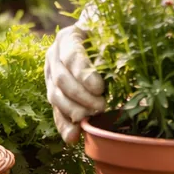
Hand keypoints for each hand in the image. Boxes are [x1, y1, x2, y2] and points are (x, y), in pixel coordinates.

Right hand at [45, 24, 105, 144]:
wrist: (97, 41)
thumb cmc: (108, 38)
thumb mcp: (111, 38)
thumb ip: (113, 51)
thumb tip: (122, 70)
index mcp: (68, 37)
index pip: (71, 55)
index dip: (83, 73)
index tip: (99, 88)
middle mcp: (54, 55)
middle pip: (61, 79)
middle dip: (81, 96)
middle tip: (101, 106)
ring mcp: (50, 75)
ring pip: (55, 96)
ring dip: (73, 111)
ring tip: (91, 119)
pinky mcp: (53, 93)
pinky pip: (55, 111)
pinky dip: (64, 125)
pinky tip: (73, 137)